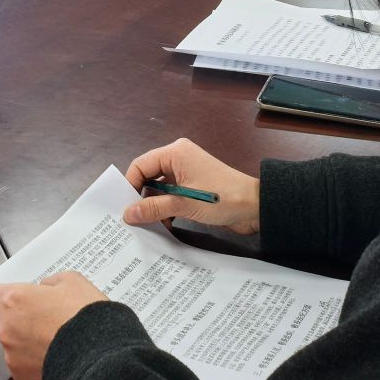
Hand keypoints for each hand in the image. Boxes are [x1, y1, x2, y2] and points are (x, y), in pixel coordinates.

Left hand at [0, 272, 108, 379]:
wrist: (97, 357)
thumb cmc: (84, 315)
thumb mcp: (71, 280)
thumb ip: (49, 282)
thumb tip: (43, 289)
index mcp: (14, 300)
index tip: (11, 298)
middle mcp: (6, 329)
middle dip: (14, 318)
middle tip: (39, 318)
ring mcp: (12, 357)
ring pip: (11, 345)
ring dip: (24, 342)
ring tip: (52, 341)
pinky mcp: (22, 379)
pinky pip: (22, 367)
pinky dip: (34, 362)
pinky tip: (54, 358)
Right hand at [123, 139, 260, 233]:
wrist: (255, 207)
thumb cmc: (221, 198)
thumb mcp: (184, 204)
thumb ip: (154, 208)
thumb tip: (127, 213)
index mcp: (175, 153)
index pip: (141, 165)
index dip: (130, 185)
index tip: (124, 207)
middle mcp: (178, 160)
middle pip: (148, 177)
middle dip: (141, 197)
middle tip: (131, 219)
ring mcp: (186, 174)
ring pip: (159, 189)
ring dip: (154, 206)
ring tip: (146, 226)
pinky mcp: (193, 188)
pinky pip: (171, 196)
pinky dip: (166, 209)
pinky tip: (163, 225)